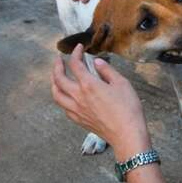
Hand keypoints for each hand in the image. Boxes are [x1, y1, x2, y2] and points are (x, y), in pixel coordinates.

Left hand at [51, 45, 149, 159]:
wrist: (127, 134)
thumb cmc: (128, 108)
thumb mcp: (122, 84)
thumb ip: (107, 71)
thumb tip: (96, 62)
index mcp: (89, 84)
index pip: (75, 64)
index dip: (76, 53)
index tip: (79, 48)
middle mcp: (78, 96)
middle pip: (59, 78)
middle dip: (57, 66)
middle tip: (59, 60)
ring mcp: (76, 110)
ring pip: (56, 94)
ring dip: (54, 83)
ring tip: (56, 77)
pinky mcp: (79, 120)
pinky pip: (63, 107)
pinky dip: (61, 98)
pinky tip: (66, 96)